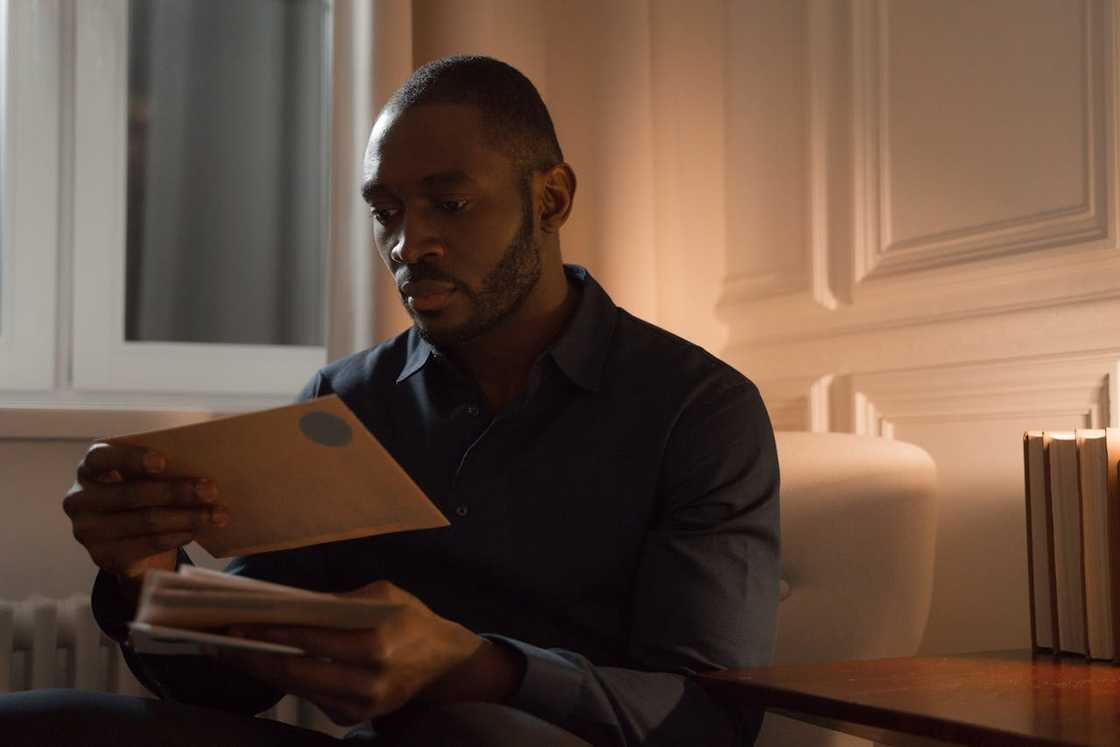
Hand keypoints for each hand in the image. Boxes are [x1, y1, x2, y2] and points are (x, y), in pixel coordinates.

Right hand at [63, 442, 229, 591]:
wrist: (128, 543)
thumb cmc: (141, 496)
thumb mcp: (140, 478)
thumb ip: (156, 469)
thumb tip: (202, 465)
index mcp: (89, 469)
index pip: (101, 457)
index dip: (131, 459)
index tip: (162, 462)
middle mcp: (80, 500)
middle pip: (131, 493)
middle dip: (176, 491)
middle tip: (211, 489)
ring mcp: (88, 532)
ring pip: (145, 521)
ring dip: (187, 516)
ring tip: (217, 514)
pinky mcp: (104, 557)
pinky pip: (148, 544)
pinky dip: (178, 535)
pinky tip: (196, 530)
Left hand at [217, 581, 524, 724]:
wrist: (443, 662)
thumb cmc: (410, 619)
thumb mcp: (383, 595)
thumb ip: (339, 602)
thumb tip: (289, 605)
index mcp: (375, 644)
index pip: (311, 638)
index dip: (270, 631)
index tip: (236, 622)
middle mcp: (367, 680)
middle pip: (295, 671)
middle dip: (253, 656)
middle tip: (219, 641)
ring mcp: (360, 704)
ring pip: (298, 688)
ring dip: (262, 670)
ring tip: (231, 652)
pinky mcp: (354, 717)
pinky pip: (311, 698)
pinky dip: (286, 680)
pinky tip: (264, 664)